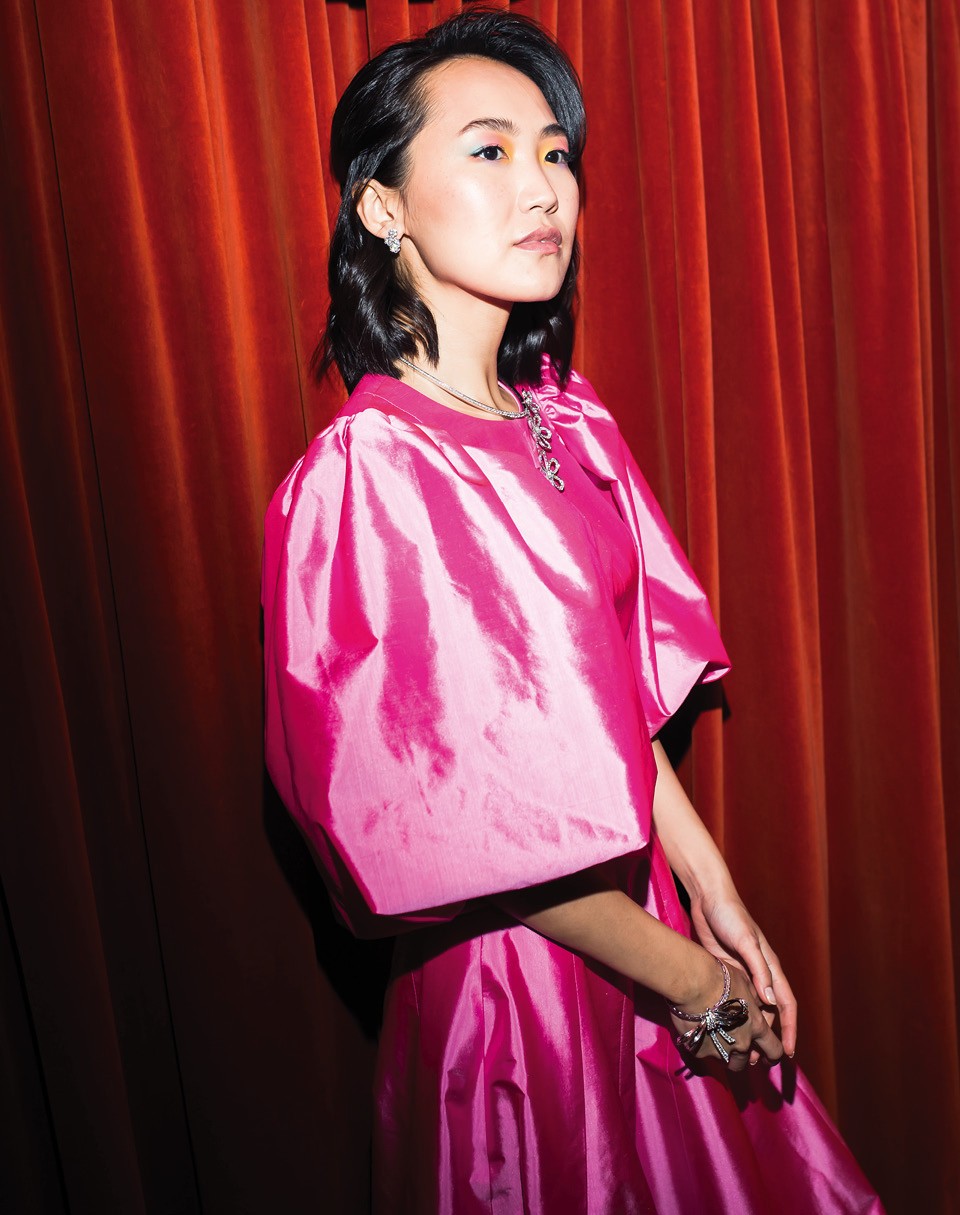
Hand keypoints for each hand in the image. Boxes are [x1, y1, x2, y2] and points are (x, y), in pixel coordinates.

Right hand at [668, 959, 782, 1071]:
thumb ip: (755, 999)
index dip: (773, 1054)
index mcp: (756, 1027)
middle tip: (735, 1047)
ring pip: (725, 1061)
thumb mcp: (746, 982)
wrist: (692, 983)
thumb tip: (759, 1005)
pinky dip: (702, 1045)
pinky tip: (696, 1030)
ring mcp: (720, 1049)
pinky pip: (703, 1053)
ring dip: (723, 1053)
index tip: (769, 1056)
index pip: (774, 1050)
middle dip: (742, 1057)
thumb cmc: (722, 978)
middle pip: (746, 1062)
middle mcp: (741, 1043)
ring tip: (715, 1038)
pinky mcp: (699, 1050)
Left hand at [689, 885, 797, 1060]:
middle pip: (769, 1014)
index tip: (789, 1053)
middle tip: (762, 1063)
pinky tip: (724, 1031)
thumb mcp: (746, 941)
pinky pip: (733, 1002)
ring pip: (751, 1011)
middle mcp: (760, 975)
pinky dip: (733, 1018)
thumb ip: (758, 969)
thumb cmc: (731, 916)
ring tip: (743, 1055)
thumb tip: (771, 1000)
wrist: (708, 899)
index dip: (790, 1029)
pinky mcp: (725, 973)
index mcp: (771, 967)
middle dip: (769, 1038)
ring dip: (750, 1032)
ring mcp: (742, 975)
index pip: (787, 1005)